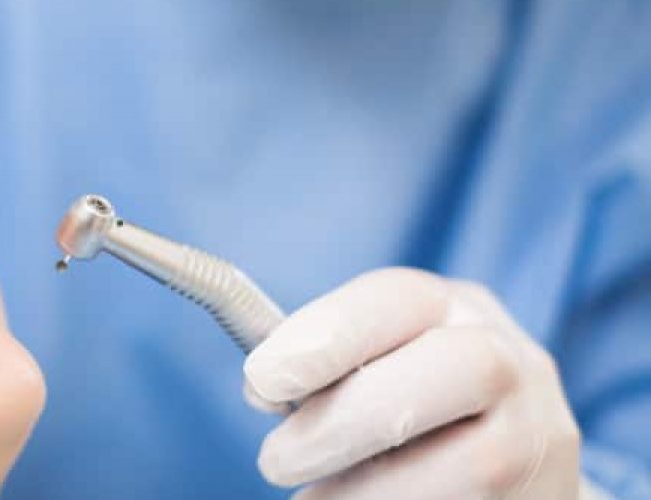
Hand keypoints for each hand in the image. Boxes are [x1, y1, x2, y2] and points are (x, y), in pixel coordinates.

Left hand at [243, 268, 580, 498]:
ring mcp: (538, 435)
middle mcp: (512, 362)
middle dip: (349, 419)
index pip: (400, 298)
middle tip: (275, 461)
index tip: (263, 378)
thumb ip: (327, 365)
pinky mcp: (541, 496)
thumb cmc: (416, 407)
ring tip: (314, 499)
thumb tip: (263, 385)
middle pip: (456, 369)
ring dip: (367, 491)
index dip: (328, 334)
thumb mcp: (380, 363)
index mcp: (455, 310)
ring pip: (470, 463)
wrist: (512, 462)